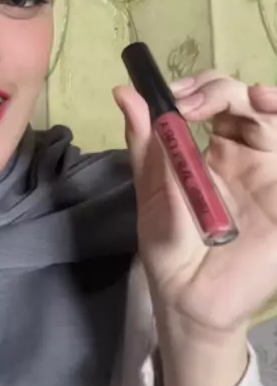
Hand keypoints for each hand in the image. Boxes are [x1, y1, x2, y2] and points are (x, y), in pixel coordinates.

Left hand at [114, 73, 276, 385]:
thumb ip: (144, 142)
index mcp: (208, 148)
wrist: (188, 298)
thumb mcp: (150, 190)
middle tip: (194, 106)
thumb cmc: (168, 246)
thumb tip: (124, 92)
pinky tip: (270, 118)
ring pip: (275, 120)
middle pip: (246, 101)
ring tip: (253, 98)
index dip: (198, 87)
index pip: (212, 99)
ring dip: (267, 99)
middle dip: (222, 89)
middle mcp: (242, 154)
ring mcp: (268, 174)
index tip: (173, 96)